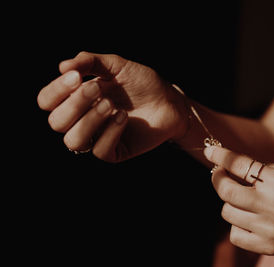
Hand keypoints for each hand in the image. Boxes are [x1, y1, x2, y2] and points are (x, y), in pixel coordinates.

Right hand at [37, 51, 186, 161]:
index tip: (76, 77)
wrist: (170, 100)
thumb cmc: (142, 82)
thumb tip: (63, 66)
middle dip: (75, 104)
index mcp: (76, 100)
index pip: (47, 102)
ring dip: (89, 120)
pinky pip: (100, 150)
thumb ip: (90, 62)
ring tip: (110, 104)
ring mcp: (98, 138)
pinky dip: (110, 132)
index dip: (55, 91)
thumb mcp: (116, 66)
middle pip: (57, 122)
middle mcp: (82, 120)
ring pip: (73, 141)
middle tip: (97, 88)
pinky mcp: (115, 151)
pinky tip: (123, 117)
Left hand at [203, 146, 273, 254]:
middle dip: (218, 178)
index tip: (210, 151)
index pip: (240, 165)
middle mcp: (273, 206)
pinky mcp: (268, 246)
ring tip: (242, 199)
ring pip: (227, 212)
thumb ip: (258, 171)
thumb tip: (226, 166)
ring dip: (230, 202)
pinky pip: (234, 234)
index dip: (221, 156)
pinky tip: (247, 218)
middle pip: (227, 191)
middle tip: (219, 174)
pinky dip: (236, 223)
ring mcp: (270, 229)